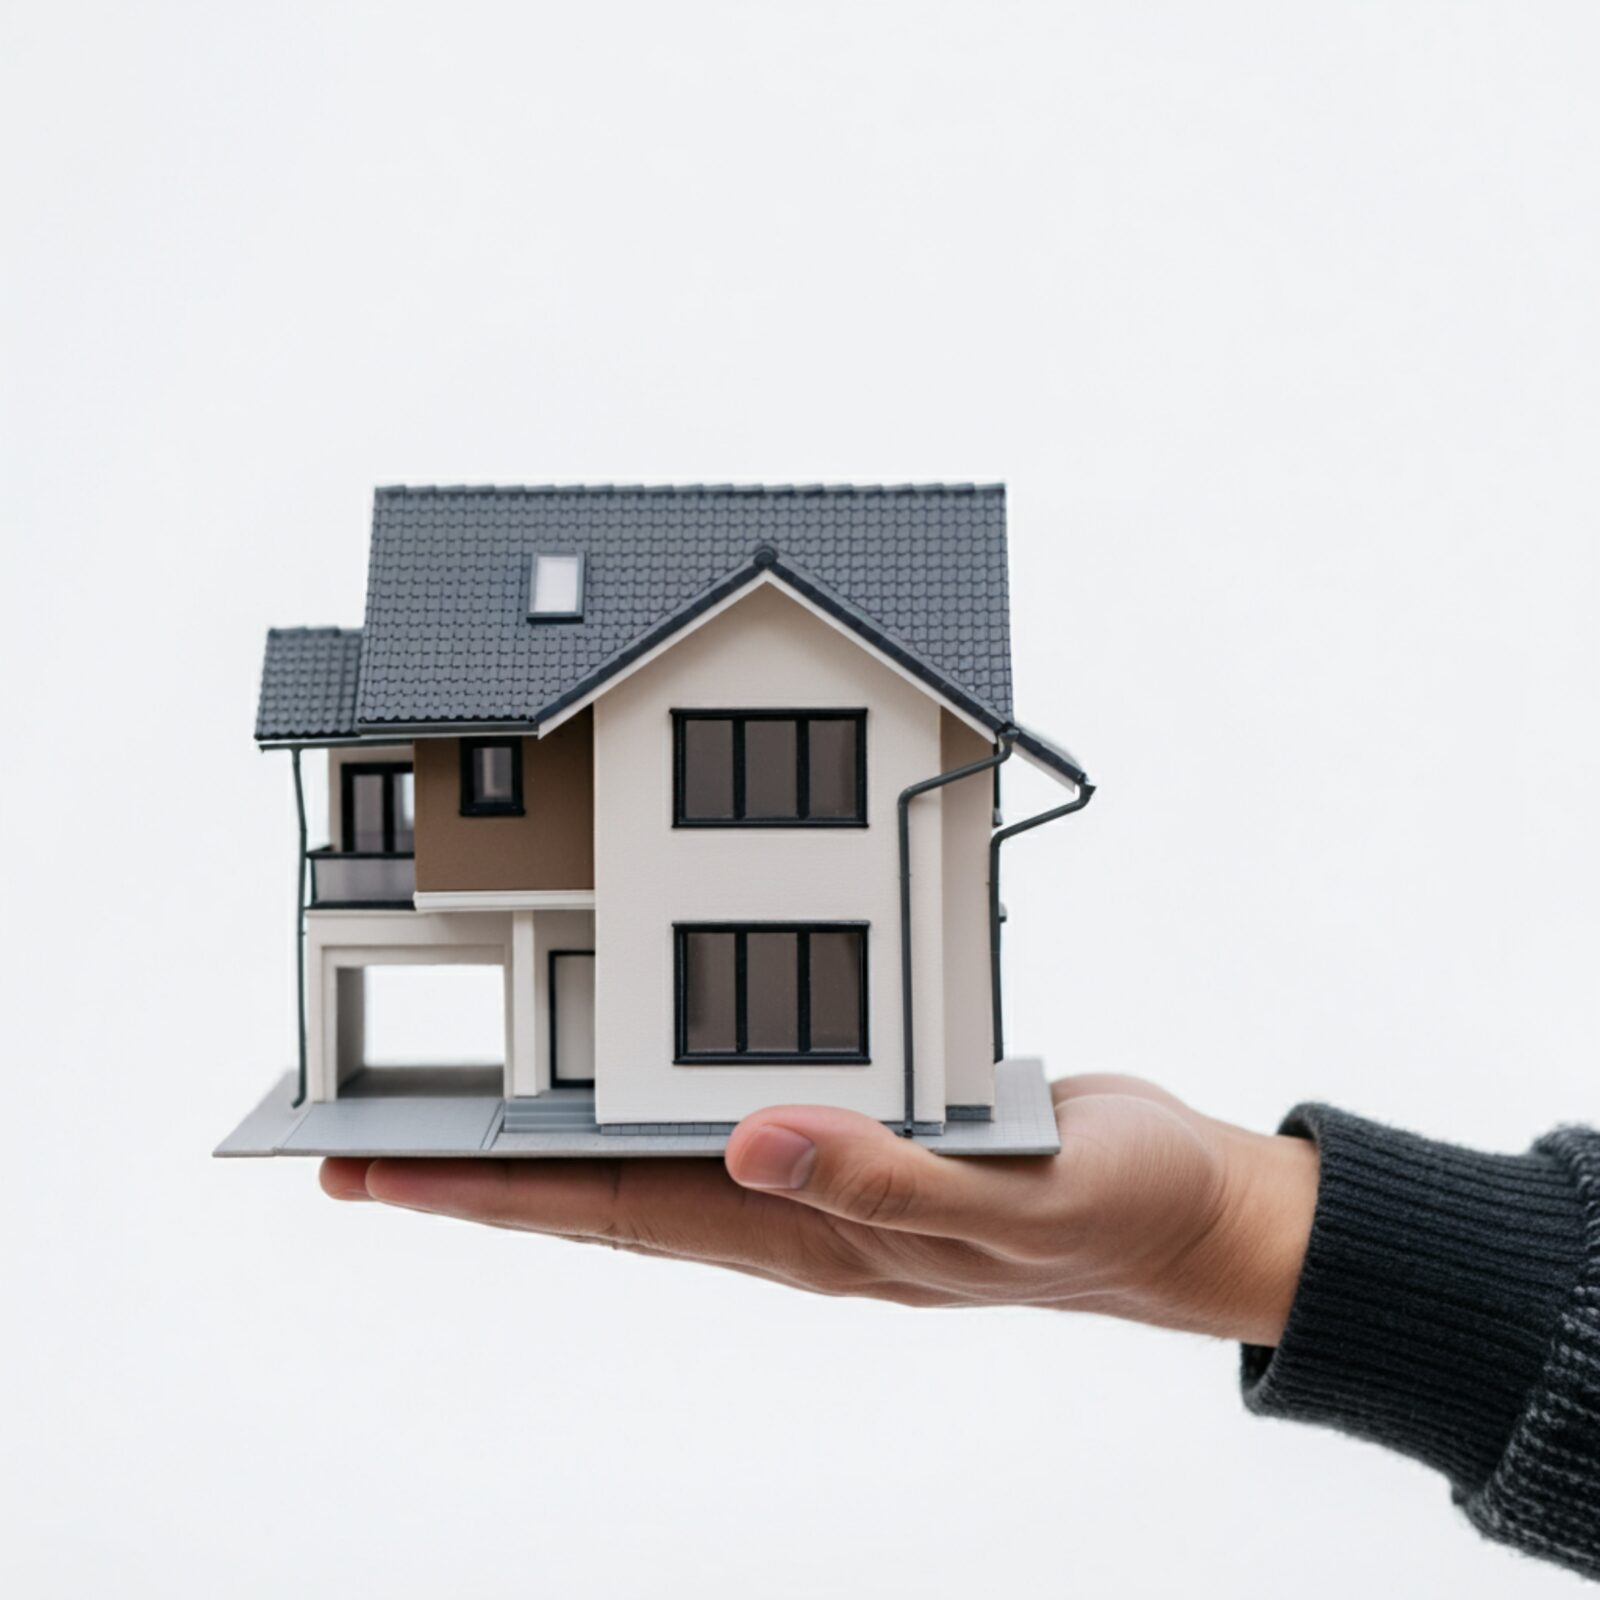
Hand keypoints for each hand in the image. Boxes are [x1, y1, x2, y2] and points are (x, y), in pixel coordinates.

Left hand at [320, 1075, 1317, 1344]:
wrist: (1191, 1207)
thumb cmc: (1114, 1210)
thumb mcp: (1015, 1194)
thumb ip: (887, 1180)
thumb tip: (752, 1146)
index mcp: (814, 1237)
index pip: (615, 1215)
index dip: (491, 1196)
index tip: (377, 1173)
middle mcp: (795, 1213)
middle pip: (604, 1198)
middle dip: (479, 1179)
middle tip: (361, 1152)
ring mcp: (823, 1178)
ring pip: (656, 1162)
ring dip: (555, 1143)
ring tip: (464, 1118)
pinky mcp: (860, 1132)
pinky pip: (730, 1119)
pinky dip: (660, 1101)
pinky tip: (634, 1081)